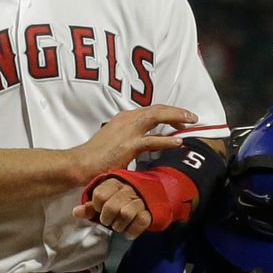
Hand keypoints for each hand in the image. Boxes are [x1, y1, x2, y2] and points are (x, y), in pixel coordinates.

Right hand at [69, 104, 193, 184]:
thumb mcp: (115, 141)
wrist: (80, 164)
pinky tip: (178, 142)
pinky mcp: (128, 145)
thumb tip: (147, 143)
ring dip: (176, 117)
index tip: (180, 118)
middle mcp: (127, 119)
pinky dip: (167, 140)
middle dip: (177, 111)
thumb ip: (131, 138)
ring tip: (191, 122)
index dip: (168, 112)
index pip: (151, 110)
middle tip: (192, 117)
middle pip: (157, 109)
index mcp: (124, 118)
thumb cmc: (95, 157)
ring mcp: (128, 131)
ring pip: (157, 116)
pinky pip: (153, 140)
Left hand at [72, 177, 153, 233]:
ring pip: (126, 214)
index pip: (99, 195)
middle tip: (108, 221)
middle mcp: (128, 189)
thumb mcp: (103, 201)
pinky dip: (132, 231)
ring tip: (119, 226)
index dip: (97, 206)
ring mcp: (140, 199)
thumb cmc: (118, 200)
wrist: (147, 195)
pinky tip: (128, 233)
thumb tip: (76, 212)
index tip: (99, 209)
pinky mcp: (150, 210)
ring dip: (119, 225)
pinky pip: (141, 221)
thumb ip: (90, 207)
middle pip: (111, 207)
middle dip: (107, 219)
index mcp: (114, 183)